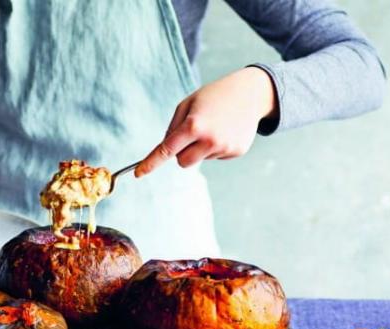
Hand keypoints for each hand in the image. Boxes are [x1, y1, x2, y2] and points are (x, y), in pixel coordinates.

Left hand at [136, 67, 276, 176]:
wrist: (250, 93)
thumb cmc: (213, 95)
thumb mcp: (188, 104)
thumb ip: (174, 127)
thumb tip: (167, 151)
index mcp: (193, 125)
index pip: (167, 150)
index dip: (151, 163)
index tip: (138, 173)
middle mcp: (209, 140)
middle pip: (182, 162)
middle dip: (181, 152)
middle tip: (192, 134)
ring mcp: (224, 148)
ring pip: (199, 160)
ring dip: (200, 148)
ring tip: (214, 126)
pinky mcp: (236, 152)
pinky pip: (215, 157)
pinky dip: (216, 147)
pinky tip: (226, 130)